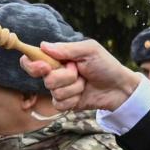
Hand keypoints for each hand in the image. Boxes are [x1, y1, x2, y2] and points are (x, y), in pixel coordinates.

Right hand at [22, 40, 143, 112]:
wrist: (118, 88)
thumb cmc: (105, 65)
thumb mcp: (89, 50)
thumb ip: (66, 49)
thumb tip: (43, 46)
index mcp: (57, 57)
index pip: (31, 60)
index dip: (32, 65)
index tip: (44, 67)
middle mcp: (55, 72)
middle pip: (46, 79)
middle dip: (65, 76)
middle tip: (78, 71)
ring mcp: (59, 89)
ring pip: (55, 92)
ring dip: (74, 88)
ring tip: (84, 82)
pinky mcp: (65, 103)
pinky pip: (59, 104)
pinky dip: (73, 99)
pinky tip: (82, 94)